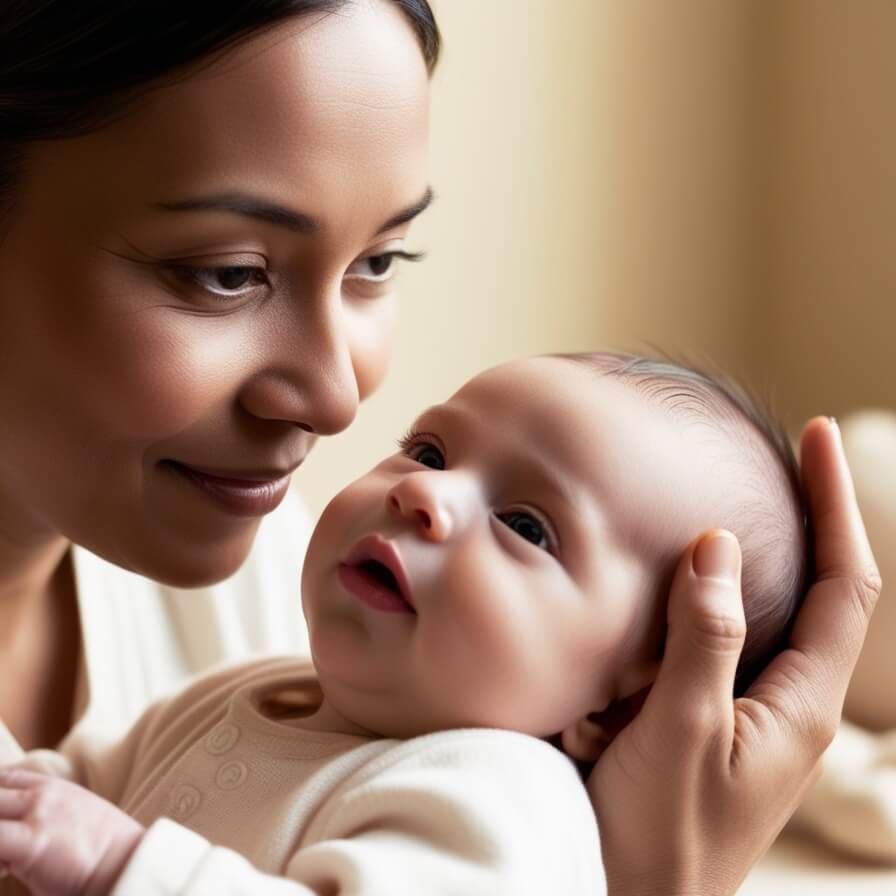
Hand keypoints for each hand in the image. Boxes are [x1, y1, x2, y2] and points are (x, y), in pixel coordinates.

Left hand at [0, 769, 143, 895]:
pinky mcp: (31, 841)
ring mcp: (36, 814)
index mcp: (52, 787)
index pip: (6, 779)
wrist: (124, 862)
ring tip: (6, 861)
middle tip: (6, 844)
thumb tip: (11, 844)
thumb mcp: (75, 815)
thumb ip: (43, 814)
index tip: (1, 816)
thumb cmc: (101, 850)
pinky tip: (6, 870)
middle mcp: (42, 795)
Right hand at [586, 416, 880, 895]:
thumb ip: (705, 638)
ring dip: (742, 565)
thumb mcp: (680, 731)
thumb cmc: (660, 835)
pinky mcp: (711, 723)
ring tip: (716, 519)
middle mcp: (786, 706)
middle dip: (806, 521)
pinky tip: (663, 595)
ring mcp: (750, 716)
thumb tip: (718, 544)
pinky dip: (695, 606)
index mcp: (799, 707)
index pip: (843, 586)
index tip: (815, 438)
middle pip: (815, 593)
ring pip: (760, 617)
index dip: (834, 506)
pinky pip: (713, 646)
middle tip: (781, 461)